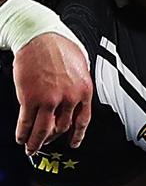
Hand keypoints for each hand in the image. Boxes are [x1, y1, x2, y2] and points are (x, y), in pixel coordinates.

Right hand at [13, 33, 91, 154]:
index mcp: (84, 89)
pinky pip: (26, 122)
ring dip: (36, 142)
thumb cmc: (60, 46)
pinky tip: (21, 137)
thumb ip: (79, 84)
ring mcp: (49, 99)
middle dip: (53, 138)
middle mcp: (69, 97)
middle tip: (46, 143)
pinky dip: (23, 133)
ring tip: (31, 148)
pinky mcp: (29, 98)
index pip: (82, 120)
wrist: (40, 37)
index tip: (73, 143)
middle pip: (61, 127)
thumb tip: (77, 98)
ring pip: (43, 130)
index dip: (77, 135)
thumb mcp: (81, 66)